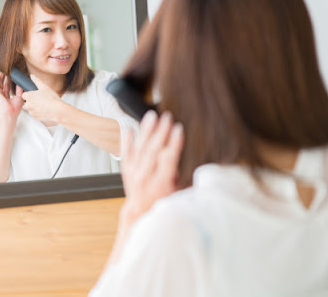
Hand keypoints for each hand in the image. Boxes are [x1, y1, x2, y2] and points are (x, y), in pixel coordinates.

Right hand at [0, 69, 23, 120]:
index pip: (6, 84)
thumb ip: (19, 89)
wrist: (10, 114)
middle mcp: (1, 93)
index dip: (7, 78)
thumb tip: (20, 83)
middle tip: (3, 68)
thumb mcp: (19, 97)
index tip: (9, 72)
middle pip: (1, 82)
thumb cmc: (14, 109)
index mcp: (6, 95)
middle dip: (1, 74)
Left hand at [20, 74, 63, 124]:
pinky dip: (39, 112)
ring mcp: (31, 112)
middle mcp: (28, 105)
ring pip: (31, 108)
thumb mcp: (44, 87)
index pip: (24, 95)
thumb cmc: (52, 99)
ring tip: (44, 105)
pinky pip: (35, 114)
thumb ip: (36, 80)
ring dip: (36, 107)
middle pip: (28, 102)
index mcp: (29, 96)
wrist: (58, 111)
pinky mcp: (35, 117)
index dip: (30, 94)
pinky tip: (45, 110)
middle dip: (33, 101)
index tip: (35, 95)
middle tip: (41, 99)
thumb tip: (32, 76)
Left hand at [120, 110, 183, 224]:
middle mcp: (145, 177)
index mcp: (160, 183)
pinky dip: (127, 139)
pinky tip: (129, 127)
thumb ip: (186, 178)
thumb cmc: (163, 201)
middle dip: (161, 132)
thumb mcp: (179, 193)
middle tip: (167, 117)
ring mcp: (133, 172)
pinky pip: (125, 151)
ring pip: (139, 148)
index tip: (179, 129)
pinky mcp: (126, 169)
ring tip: (152, 116)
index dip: (174, 143)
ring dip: (146, 130)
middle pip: (153, 150)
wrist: (140, 212)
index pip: (167, 159)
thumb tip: (201, 165)